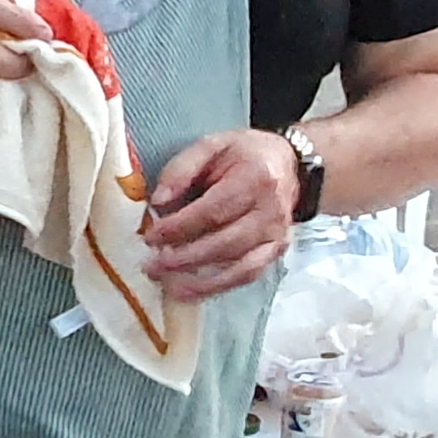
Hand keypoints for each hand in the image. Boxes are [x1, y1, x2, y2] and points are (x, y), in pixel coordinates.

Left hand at [140, 128, 301, 298]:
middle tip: (152, 266)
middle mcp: (270, 209)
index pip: (212, 210)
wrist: (286, 163)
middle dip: (184, 259)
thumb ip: (181, 169)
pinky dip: (219, 287)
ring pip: (237, 266)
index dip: (179, 228)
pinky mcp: (277, 250)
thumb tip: (158, 202)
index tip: (151, 238)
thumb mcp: (211, 146)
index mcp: (254, 177)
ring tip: (167, 284)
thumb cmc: (244, 154)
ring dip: (199, 280)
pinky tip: (192, 292)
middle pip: (224, 243)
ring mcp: (277, 234)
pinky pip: (247, 275)